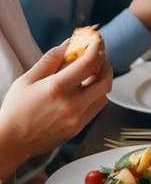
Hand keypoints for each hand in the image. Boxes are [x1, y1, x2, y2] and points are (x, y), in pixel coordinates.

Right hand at [0, 37, 111, 171]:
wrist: (12, 142)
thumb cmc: (16, 110)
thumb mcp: (27, 80)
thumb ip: (50, 60)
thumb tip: (68, 44)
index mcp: (57, 88)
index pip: (88, 64)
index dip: (96, 49)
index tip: (96, 41)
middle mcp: (71, 104)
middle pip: (104, 80)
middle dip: (105, 64)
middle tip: (98, 56)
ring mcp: (77, 119)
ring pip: (104, 96)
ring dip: (102, 81)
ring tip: (92, 72)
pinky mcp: (78, 129)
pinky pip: (96, 108)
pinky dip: (96, 95)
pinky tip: (86, 89)